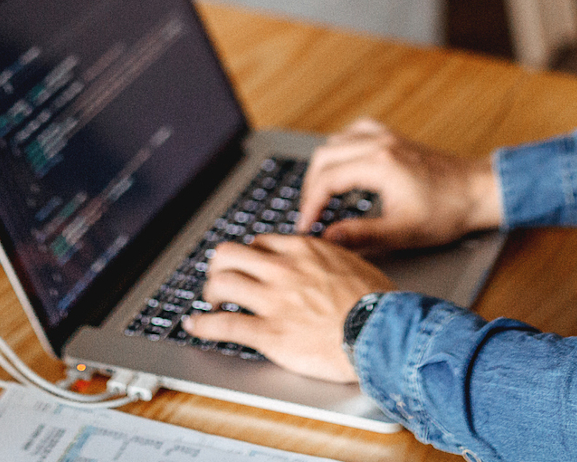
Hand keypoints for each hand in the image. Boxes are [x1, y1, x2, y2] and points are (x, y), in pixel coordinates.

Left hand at [184, 234, 391, 382]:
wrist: (381, 334)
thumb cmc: (377, 303)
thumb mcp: (355, 263)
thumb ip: (331, 258)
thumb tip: (327, 258)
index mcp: (303, 250)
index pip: (260, 242)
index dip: (250, 255)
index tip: (249, 266)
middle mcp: (282, 269)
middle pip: (229, 254)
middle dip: (220, 266)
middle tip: (220, 279)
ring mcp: (273, 300)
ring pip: (222, 283)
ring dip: (210, 293)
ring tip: (209, 302)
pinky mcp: (269, 332)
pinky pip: (224, 325)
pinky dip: (203, 325)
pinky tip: (195, 326)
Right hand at [294, 118, 501, 250]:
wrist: (479, 191)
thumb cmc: (448, 212)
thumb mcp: (403, 232)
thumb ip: (361, 235)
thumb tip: (328, 239)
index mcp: (379, 165)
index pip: (326, 180)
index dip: (310, 206)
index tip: (306, 227)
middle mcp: (379, 143)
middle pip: (324, 157)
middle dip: (311, 187)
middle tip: (311, 214)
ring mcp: (386, 137)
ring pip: (336, 142)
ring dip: (324, 168)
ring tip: (322, 196)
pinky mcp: (393, 138)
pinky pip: (354, 133)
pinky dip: (341, 150)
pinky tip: (343, 166)